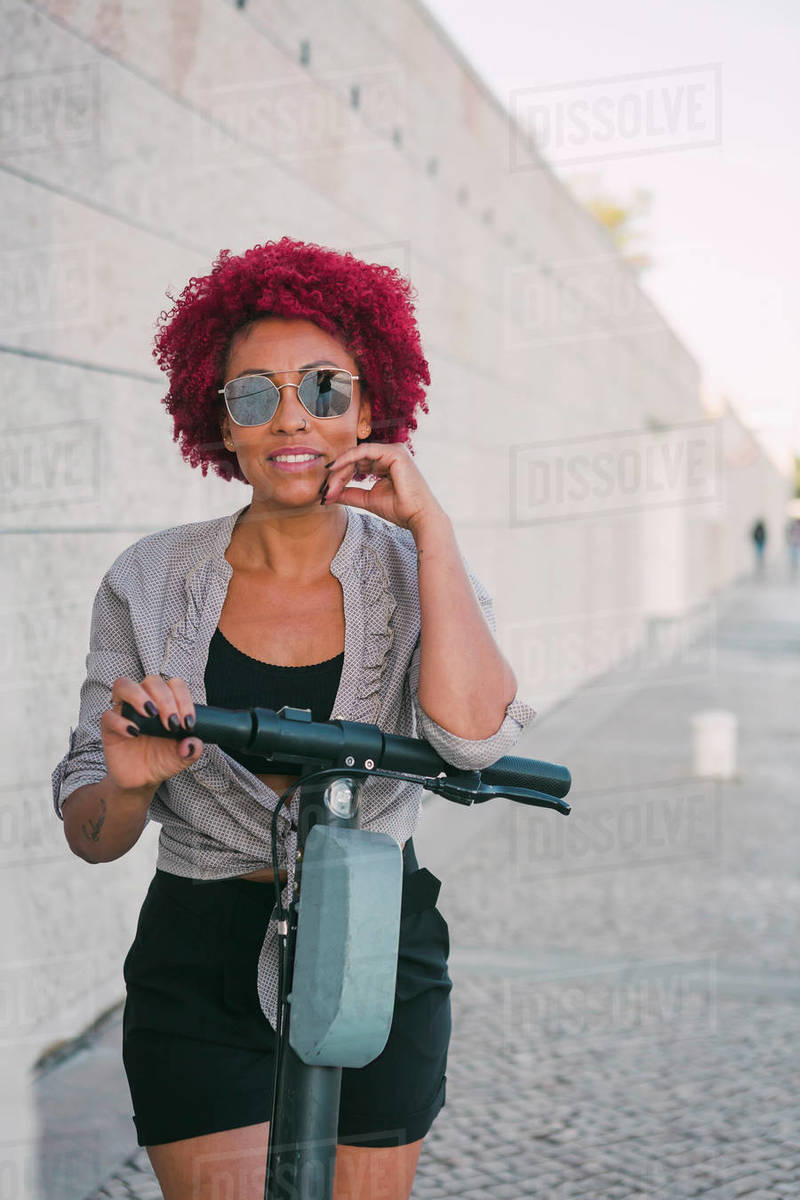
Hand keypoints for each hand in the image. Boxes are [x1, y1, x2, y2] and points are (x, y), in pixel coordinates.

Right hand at [102, 675, 203, 791]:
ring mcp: (125, 711)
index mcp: (165, 702)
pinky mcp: (108, 727)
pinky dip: (120, 722)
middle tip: (172, 724)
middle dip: (166, 699)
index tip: (188, 723)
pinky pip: (108, 716)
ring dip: (139, 696)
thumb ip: (192, 750)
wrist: (141, 779)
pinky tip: (134, 733)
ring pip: (124, 685)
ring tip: (151, 714)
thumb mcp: (183, 757)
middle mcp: (144, 701)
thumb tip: (193, 743)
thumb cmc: (162, 760)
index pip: (175, 685)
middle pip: (152, 681)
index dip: (184, 699)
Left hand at [321, 442, 446, 532]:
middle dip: (337, 475)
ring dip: (340, 470)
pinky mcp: (394, 452)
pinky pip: (364, 451)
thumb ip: (349, 494)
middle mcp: (390, 454)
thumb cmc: (399, 510)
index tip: (325, 493)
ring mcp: (393, 450)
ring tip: (329, 486)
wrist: (418, 517)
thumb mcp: (367, 500)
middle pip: (355, 459)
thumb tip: (328, 494)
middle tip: (324, 490)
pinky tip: (335, 468)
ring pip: (357, 455)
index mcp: (386, 463)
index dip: (340, 477)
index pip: (357, 465)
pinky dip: (347, 459)